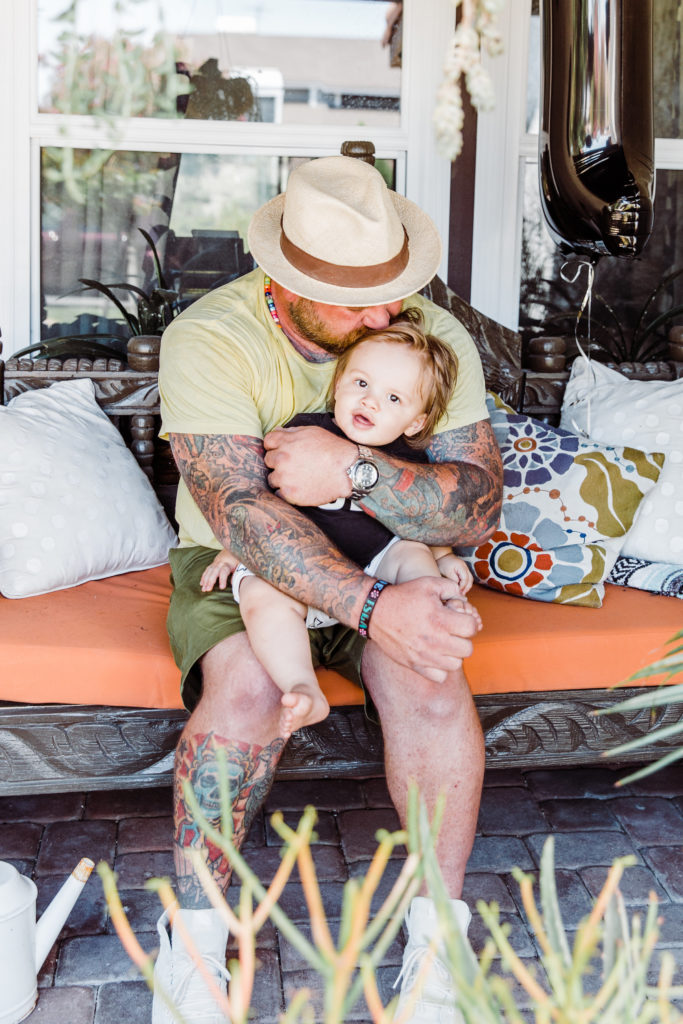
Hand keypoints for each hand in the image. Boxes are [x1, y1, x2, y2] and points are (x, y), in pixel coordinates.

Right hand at [200, 549, 238, 591]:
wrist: (234, 546)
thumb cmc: (238, 558)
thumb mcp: (241, 564)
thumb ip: (238, 573)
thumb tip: (233, 583)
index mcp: (228, 563)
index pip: (224, 572)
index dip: (222, 580)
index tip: (221, 588)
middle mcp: (221, 562)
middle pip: (214, 572)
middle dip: (210, 581)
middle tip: (207, 589)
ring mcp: (216, 562)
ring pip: (209, 571)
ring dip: (205, 580)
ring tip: (203, 589)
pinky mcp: (214, 563)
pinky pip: (207, 570)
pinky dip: (204, 576)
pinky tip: (202, 583)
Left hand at [263, 425, 355, 504]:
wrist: (347, 471)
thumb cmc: (332, 449)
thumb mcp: (312, 432)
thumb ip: (291, 432)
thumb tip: (277, 432)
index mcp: (285, 442)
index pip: (268, 442)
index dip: (276, 446)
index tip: (284, 451)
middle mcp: (281, 459)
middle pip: (268, 461)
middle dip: (278, 462)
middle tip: (294, 465)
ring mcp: (284, 477)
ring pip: (272, 479)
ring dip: (281, 478)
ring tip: (298, 478)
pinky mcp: (290, 494)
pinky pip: (278, 494)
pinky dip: (286, 492)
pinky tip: (299, 488)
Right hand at [367, 576, 481, 683]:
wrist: (375, 611)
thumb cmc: (404, 596)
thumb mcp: (429, 583)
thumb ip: (451, 588)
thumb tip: (464, 601)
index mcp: (440, 619)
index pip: (472, 628)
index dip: (468, 621)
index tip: (459, 619)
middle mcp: (435, 640)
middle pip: (467, 649)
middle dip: (463, 639)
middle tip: (453, 632)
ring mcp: (424, 655)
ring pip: (456, 665)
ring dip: (453, 654)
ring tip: (445, 644)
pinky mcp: (414, 664)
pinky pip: (440, 677)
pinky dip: (441, 669)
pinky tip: (435, 656)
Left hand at [437, 552, 473, 594]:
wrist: (442, 556)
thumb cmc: (443, 563)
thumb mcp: (447, 572)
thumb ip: (453, 579)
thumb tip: (458, 587)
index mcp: (462, 567)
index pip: (465, 579)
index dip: (463, 586)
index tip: (459, 592)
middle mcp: (466, 567)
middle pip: (470, 580)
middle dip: (467, 588)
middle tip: (462, 594)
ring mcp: (465, 568)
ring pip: (470, 579)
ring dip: (467, 586)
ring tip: (462, 593)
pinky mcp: (463, 570)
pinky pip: (467, 578)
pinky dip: (465, 584)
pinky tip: (461, 588)